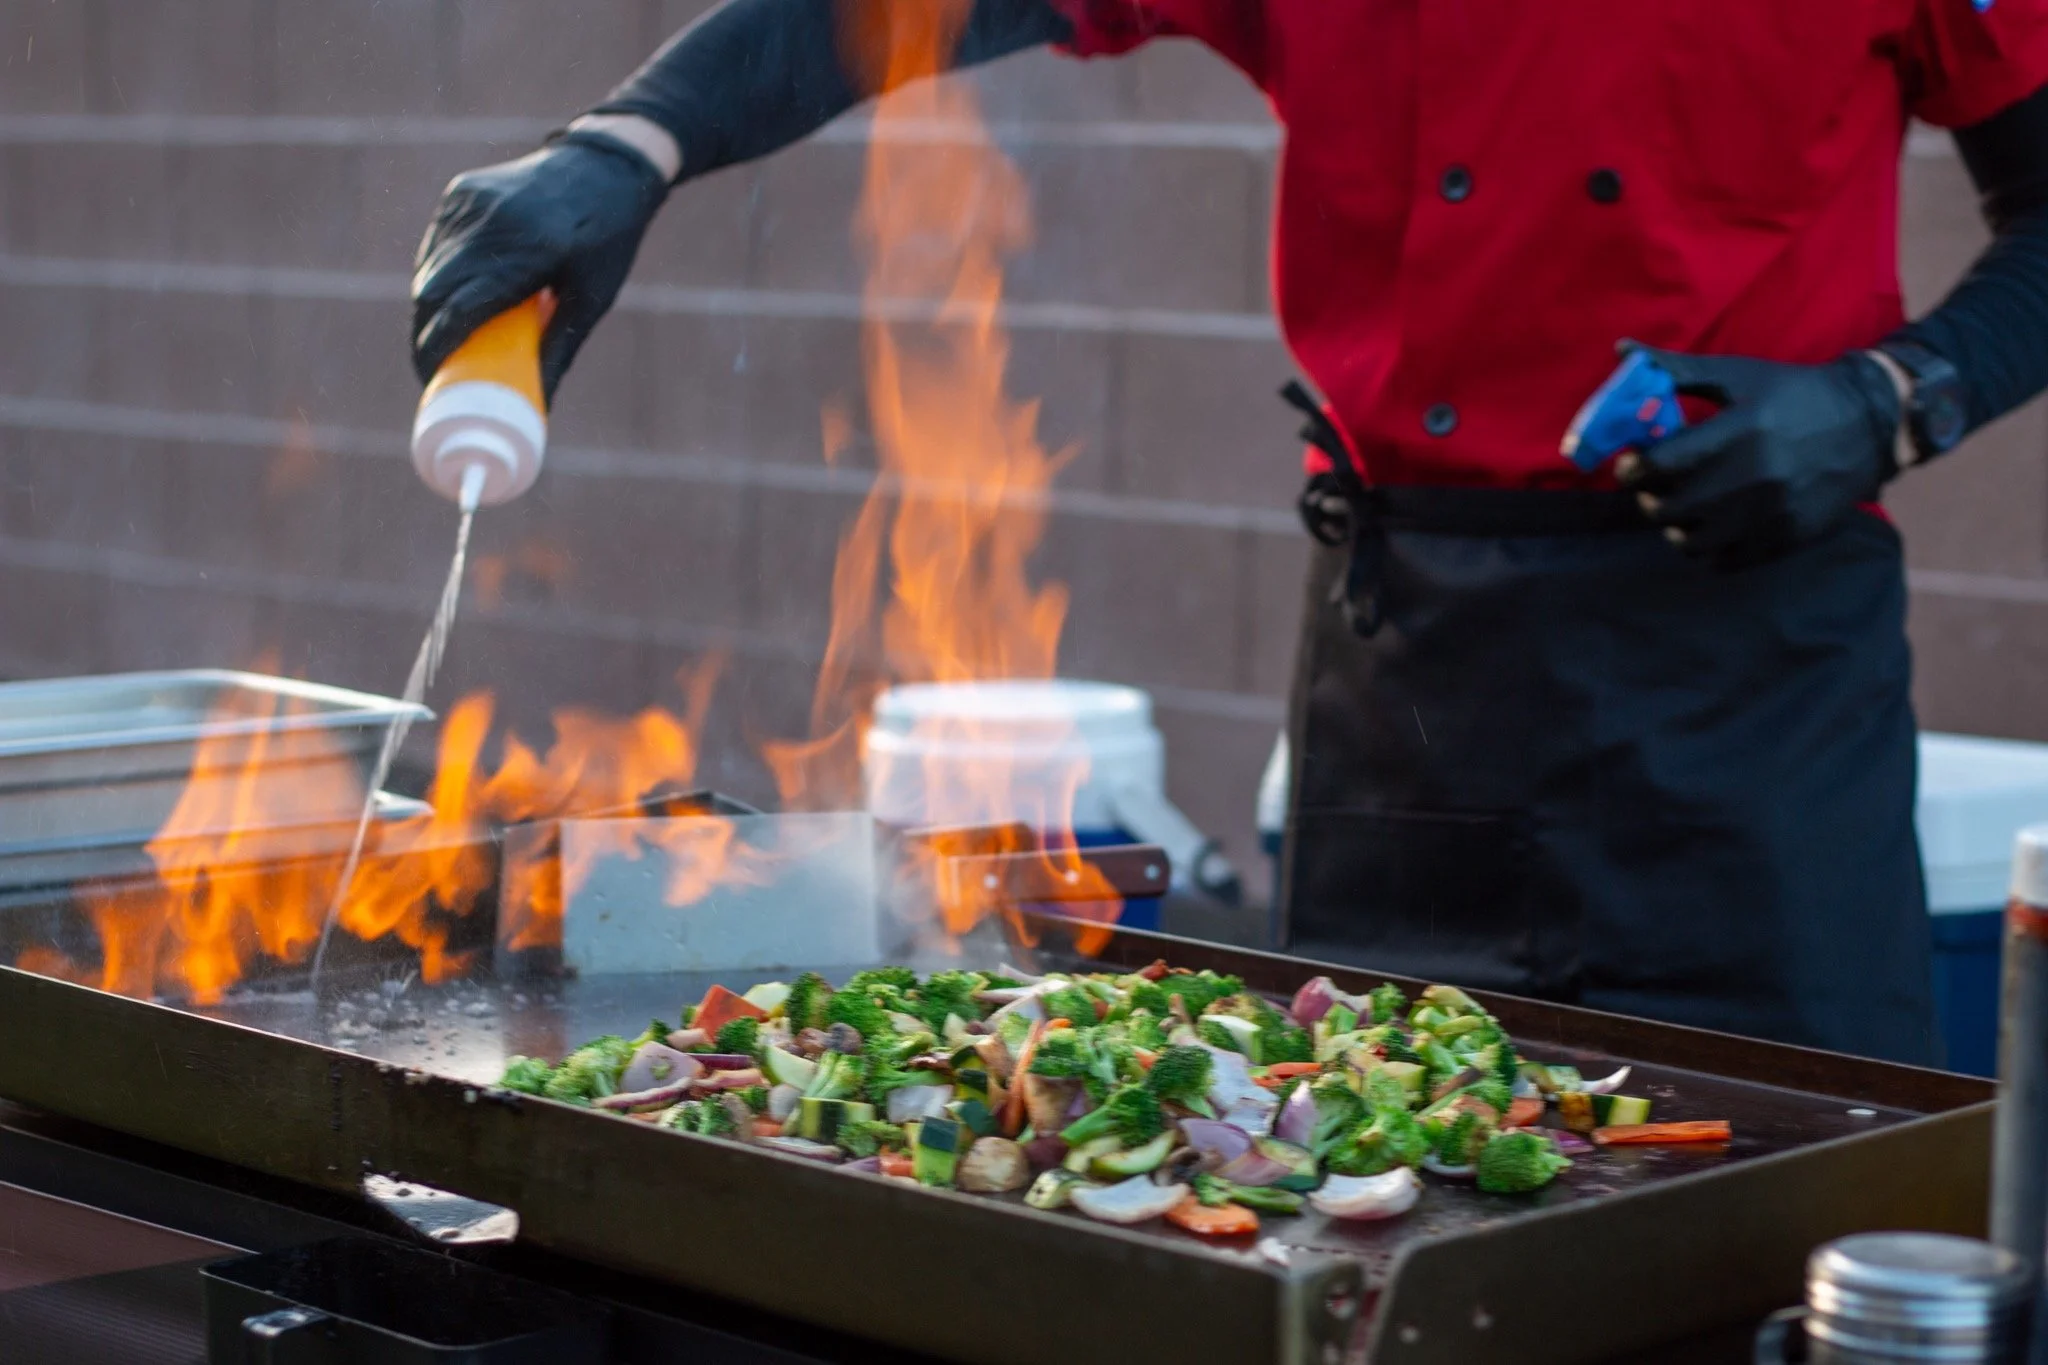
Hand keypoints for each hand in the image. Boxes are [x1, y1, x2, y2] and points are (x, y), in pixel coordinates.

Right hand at [411, 132, 668, 401]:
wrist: (605, 165)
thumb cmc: (607, 239)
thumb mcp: (593, 299)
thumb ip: (559, 350)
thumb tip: (538, 408)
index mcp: (531, 249)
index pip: (461, 307)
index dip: (436, 348)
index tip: (430, 379)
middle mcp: (493, 221)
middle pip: (434, 291)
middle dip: (423, 335)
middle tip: (432, 369)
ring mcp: (471, 201)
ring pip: (429, 269)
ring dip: (427, 309)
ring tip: (439, 341)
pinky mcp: (461, 191)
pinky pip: (437, 246)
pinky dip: (436, 275)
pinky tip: (448, 298)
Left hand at [1612, 344, 1902, 569]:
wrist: (1870, 423)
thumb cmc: (1793, 394)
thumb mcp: (1738, 375)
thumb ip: (1676, 371)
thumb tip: (1621, 350)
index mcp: (1740, 430)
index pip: (1660, 465)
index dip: (1633, 468)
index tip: (1631, 464)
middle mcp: (1755, 476)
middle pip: (1668, 508)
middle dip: (1649, 498)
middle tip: (1655, 486)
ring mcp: (1772, 512)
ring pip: (1690, 542)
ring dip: (1676, 526)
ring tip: (1683, 507)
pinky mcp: (1787, 537)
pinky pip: (1724, 560)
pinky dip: (1708, 546)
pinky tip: (1713, 524)